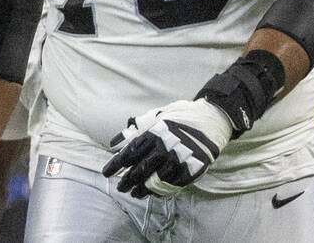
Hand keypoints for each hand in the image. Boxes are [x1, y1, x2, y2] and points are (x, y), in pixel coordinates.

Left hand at [101, 99, 231, 198]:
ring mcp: (176, 162)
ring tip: (134, 194)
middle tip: (120, 188)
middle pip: (138, 171)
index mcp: (151, 136)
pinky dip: (160, 191)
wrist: (207, 122)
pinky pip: (171, 186)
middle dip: (126, 181)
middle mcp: (162, 150)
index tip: (106, 173)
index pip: (128, 155)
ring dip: (141, 190)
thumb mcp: (154, 119)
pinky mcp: (189, 171)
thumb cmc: (177, 119)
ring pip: (153, 182)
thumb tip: (114, 141)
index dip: (115, 166)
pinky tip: (152, 194)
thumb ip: (134, 131)